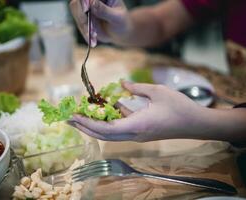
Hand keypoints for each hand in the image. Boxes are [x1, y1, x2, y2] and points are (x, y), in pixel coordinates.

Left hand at [68, 82, 207, 141]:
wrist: (196, 124)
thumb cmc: (179, 107)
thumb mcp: (157, 92)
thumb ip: (136, 88)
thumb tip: (121, 83)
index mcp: (136, 125)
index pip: (105, 129)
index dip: (86, 123)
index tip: (73, 116)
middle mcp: (134, 135)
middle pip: (103, 135)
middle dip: (84, 127)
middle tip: (69, 119)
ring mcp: (138, 135)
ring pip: (110, 134)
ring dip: (95, 125)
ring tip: (81, 115)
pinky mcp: (142, 133)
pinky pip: (121, 129)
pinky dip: (110, 121)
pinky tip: (106, 109)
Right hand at [69, 0, 129, 46]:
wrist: (120, 32)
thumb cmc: (122, 22)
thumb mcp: (116, 17)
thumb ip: (104, 10)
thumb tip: (92, 3)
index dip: (84, 2)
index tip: (86, 9)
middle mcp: (92, 0)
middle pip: (77, 3)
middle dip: (81, 17)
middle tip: (89, 29)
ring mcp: (86, 9)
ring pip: (77, 14)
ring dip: (84, 27)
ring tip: (94, 37)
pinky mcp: (83, 19)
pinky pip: (79, 25)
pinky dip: (85, 33)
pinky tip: (93, 41)